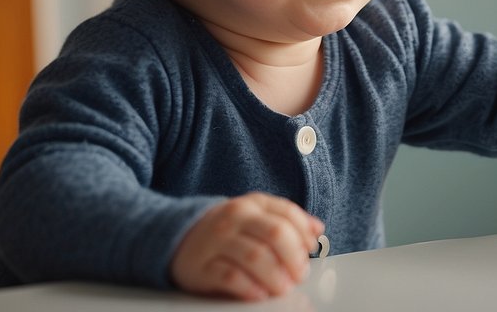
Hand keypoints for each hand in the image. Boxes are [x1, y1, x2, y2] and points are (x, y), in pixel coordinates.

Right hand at [170, 193, 324, 300]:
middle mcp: (235, 218)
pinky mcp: (202, 266)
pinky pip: (230, 277)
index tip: (310, 250)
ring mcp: (217, 241)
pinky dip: (250, 287)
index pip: (287, 214)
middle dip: (294, 257)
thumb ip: (287, 219)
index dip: (304, 233)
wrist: (179, 236)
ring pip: (255, 256)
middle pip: (275, 233)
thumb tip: (317, 228)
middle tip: (300, 274)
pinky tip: (260, 294)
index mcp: (252, 204)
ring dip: (276, 275)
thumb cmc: (227, 228)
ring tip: (284, 287)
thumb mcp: (256, 215)